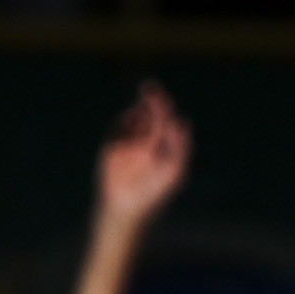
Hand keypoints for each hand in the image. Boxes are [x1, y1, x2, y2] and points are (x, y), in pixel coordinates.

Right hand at [97, 84, 190, 224]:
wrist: (126, 205)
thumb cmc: (154, 192)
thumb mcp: (175, 169)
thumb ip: (180, 146)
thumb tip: (182, 121)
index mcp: (163, 144)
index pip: (165, 119)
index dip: (164, 107)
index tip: (164, 100)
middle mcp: (146, 139)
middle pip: (149, 113)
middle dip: (151, 101)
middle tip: (149, 88)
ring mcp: (129, 141)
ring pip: (134, 117)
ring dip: (139, 109)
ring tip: (144, 104)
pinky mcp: (112, 145)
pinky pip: (118, 128)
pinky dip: (124, 123)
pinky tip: (132, 123)